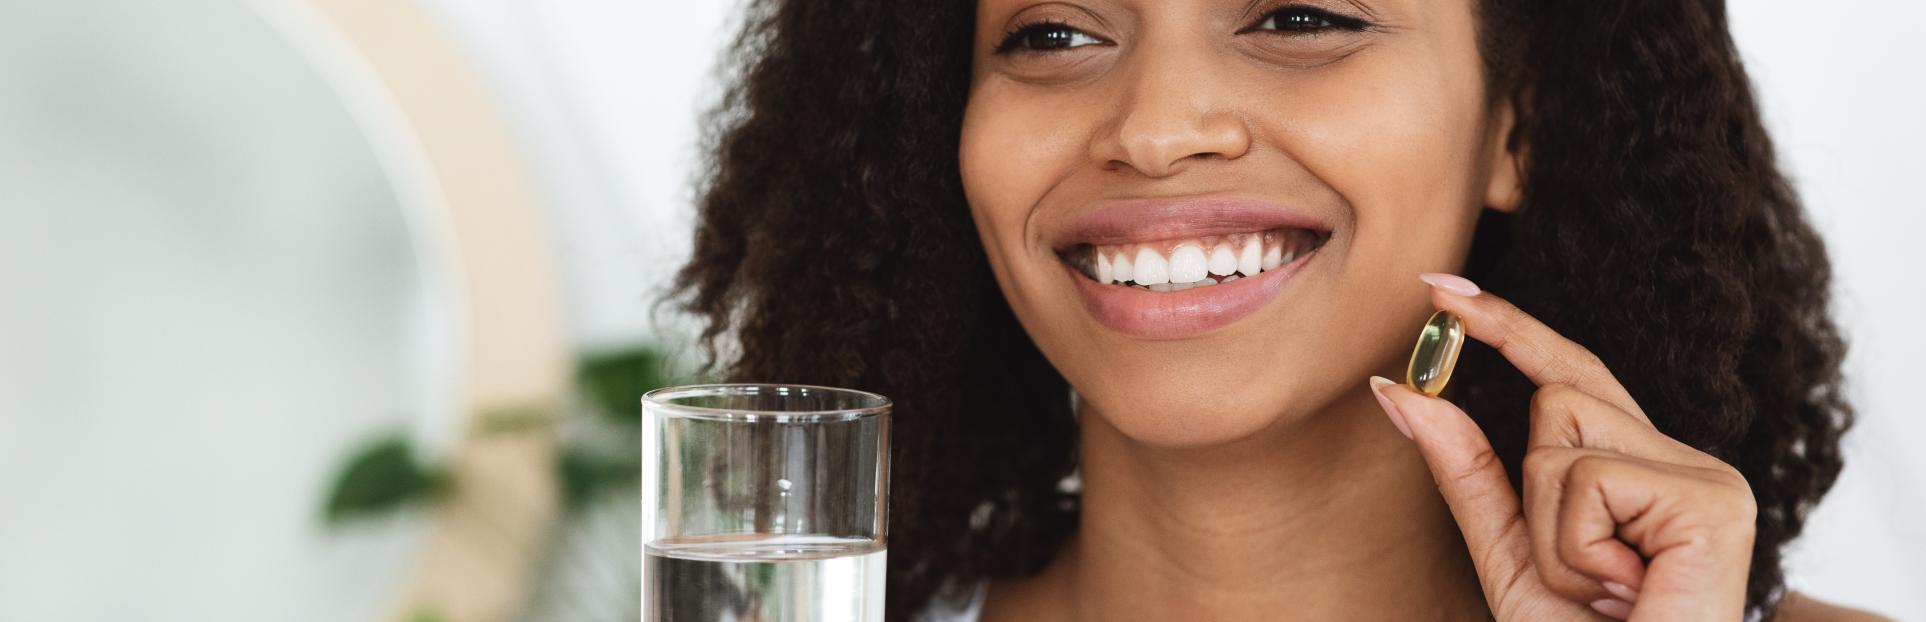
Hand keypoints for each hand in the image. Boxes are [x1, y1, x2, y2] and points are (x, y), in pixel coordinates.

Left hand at [1368, 274, 1756, 620]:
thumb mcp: (1506, 552)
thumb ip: (1463, 469)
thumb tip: (1398, 388)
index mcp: (1643, 467)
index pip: (1568, 375)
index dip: (1507, 327)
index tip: (1438, 289)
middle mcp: (1684, 459)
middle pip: (1554, 401)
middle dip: (1534, 491)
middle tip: (1586, 576)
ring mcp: (1705, 475)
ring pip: (1559, 440)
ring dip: (1550, 531)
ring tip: (1603, 590)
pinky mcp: (1709, 498)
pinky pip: (1585, 481)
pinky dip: (1575, 549)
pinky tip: (1623, 591)